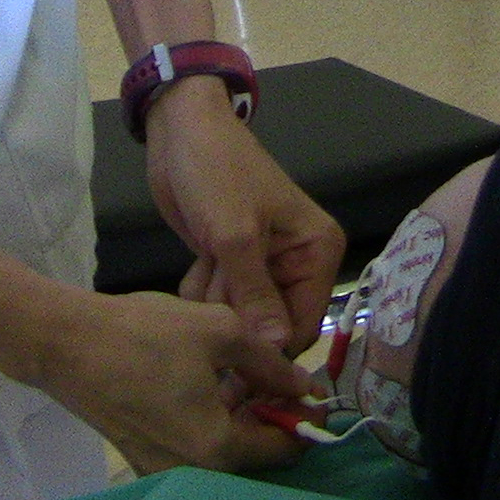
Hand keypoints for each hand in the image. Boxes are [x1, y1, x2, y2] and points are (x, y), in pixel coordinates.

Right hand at [0, 287, 317, 475]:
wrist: (65, 343)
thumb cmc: (144, 333)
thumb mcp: (220, 332)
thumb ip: (270, 363)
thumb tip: (304, 386)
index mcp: (218, 448)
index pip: (283, 448)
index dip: (304, 417)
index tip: (310, 388)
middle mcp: (195, 473)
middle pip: (255, 455)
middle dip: (273, 417)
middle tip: (279, 375)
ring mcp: (165, 470)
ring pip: (226, 451)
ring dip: (243, 419)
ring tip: (249, 374)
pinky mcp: (145, 458)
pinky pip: (196, 448)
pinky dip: (214, 422)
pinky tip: (214, 385)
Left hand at [149, 79, 344, 351]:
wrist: (182, 132)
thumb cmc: (217, 172)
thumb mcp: (235, 235)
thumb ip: (255, 295)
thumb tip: (276, 350)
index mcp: (317, 252)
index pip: (304, 325)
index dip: (272, 350)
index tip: (236, 367)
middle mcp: (298, 263)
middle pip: (271, 325)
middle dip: (238, 317)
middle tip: (214, 289)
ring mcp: (264, 265)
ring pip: (241, 315)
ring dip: (216, 302)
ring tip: (205, 268)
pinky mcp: (233, 263)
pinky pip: (221, 300)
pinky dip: (204, 291)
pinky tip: (197, 265)